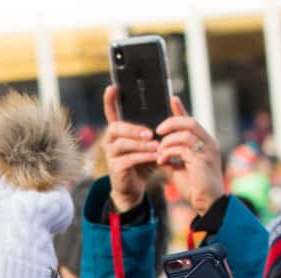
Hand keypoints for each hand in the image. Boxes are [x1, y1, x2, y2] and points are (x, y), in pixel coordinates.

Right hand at [102, 84, 159, 214]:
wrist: (134, 188)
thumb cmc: (143, 162)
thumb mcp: (150, 144)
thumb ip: (155, 130)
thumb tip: (170, 109)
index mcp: (118, 131)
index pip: (111, 112)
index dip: (110, 100)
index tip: (112, 87)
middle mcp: (110, 140)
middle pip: (115, 127)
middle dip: (133, 129)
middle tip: (149, 133)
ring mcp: (110, 154)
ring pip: (121, 144)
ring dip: (140, 144)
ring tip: (155, 145)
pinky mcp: (115, 168)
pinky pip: (128, 159)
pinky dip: (143, 157)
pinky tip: (155, 157)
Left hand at [155, 97, 224, 216]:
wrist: (207, 204)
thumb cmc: (195, 187)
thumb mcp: (178, 168)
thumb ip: (170, 156)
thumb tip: (158, 149)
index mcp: (204, 143)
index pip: (191, 121)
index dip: (181, 109)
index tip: (171, 98)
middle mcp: (209, 143)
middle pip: (189, 121)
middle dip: (171, 123)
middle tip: (158, 131)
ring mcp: (207, 150)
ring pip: (185, 133)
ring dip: (168, 141)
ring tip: (160, 151)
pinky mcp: (202, 160)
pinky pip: (182, 148)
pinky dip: (169, 152)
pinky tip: (162, 160)